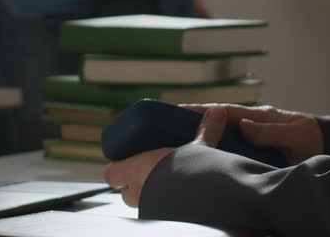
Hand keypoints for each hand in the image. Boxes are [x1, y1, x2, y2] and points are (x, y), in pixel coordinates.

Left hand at [103, 107, 227, 206]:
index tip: (127, 160)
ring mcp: (147, 208)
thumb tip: (217, 111)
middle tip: (150, 171)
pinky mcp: (160, 218)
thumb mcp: (197, 146)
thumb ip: (206, 130)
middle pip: (125, 191)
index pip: (111, 174)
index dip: (117, 168)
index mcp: (135, 171)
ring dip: (148, 194)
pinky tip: (174, 201)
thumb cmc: (187, 170)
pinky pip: (154, 211)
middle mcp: (136, 193)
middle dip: (136, 183)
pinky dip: (161, 206)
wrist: (197, 200)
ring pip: (140, 202)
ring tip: (164, 186)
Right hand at [182, 104, 322, 164]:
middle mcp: (251, 123)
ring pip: (221, 132)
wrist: (326, 145)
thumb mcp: (296, 135)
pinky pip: (229, 145)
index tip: (178, 110)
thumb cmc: (312, 139)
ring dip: (201, 133)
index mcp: (258, 117)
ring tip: (174, 139)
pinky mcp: (253, 148)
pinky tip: (200, 153)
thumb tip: (243, 126)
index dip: (202, 110)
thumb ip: (271, 132)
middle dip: (193, 119)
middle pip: (217, 119)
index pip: (225, 111)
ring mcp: (251, 134)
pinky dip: (214, 145)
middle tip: (166, 123)